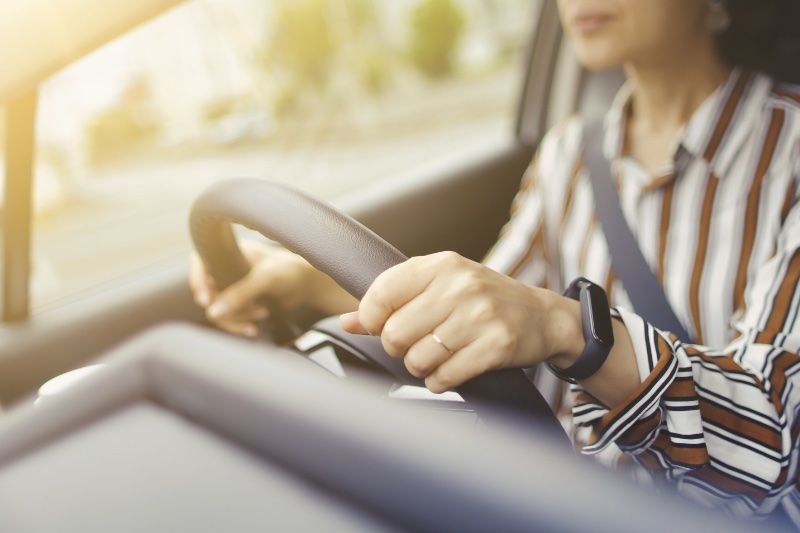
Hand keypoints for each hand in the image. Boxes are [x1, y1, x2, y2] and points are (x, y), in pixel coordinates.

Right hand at [189, 240, 356, 336]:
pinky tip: (255, 327)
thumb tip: (212, 312)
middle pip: (208, 292)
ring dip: (236, 318)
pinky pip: (230, 317)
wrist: (309, 286)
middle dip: (227, 307)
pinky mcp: (242, 302)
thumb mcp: (266, 278)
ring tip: (260, 315)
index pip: (200, 262)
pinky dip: (241, 324)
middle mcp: (228, 268)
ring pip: (219, 309)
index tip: (205, 300)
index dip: (197, 281)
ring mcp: (234, 286)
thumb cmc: (291, 271)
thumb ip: (240, 294)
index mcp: (230, 252)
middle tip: (246, 312)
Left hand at [340, 252, 581, 392]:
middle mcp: (459, 286)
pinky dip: (440, 381)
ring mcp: (479, 316)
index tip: (381, 326)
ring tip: (438, 356)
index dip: (371, 318)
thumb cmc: (485, 300)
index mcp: (442, 265)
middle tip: (415, 345)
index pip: (383, 291)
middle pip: (395, 333)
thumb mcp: (441, 287)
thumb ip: (394, 300)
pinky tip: (451, 370)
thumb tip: (346, 321)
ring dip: (421, 367)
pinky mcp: (495, 346)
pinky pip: (444, 377)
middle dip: (398, 348)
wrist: (543, 317)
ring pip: (417, 359)